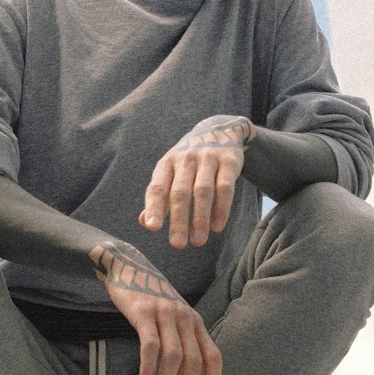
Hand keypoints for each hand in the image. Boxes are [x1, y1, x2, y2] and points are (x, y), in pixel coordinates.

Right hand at [89, 241, 220, 374]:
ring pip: (173, 357)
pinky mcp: (144, 312)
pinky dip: (149, 368)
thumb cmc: (150, 298)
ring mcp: (165, 314)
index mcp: (195, 322)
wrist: (128, 265)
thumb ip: (180, 343)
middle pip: (194, 361)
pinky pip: (150, 345)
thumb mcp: (171, 318)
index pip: (213, 356)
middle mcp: (185, 318)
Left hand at [140, 116, 254, 248]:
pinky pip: (225, 187)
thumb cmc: (189, 163)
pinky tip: (217, 226)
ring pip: (202, 191)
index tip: (153, 228)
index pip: (157, 187)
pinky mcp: (229, 161)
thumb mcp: (170, 174)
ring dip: (200, 218)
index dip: (154, 207)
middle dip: (178, 220)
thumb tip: (145, 222)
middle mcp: (185, 159)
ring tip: (198, 241)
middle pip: (180, 193)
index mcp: (166, 164)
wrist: (218, 130)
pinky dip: (221, 208)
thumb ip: (158, 198)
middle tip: (178, 245)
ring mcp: (208, 158)